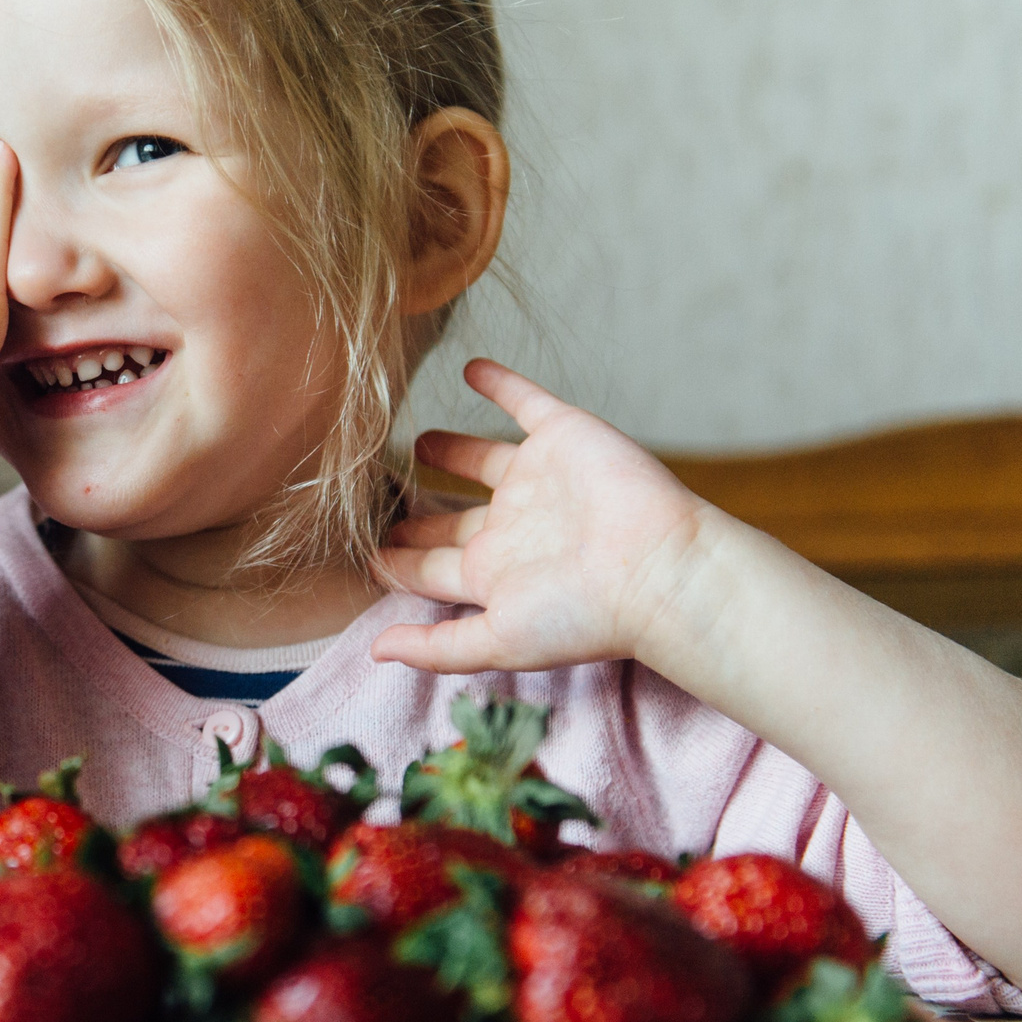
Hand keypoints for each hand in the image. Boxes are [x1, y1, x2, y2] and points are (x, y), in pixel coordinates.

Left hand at [370, 359, 717, 674]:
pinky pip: (525, 402)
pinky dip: (500, 384)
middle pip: (452, 518)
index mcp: (493, 574)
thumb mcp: (496, 641)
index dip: (399, 562)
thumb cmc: (582, 613)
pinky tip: (470, 368)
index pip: (432, 568)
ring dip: (451, 450)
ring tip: (418, 441)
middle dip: (418, 513)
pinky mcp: (562, 436)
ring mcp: (537, 480)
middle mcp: (513, 527)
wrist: (655, 565)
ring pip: (481, 460)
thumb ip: (436, 647)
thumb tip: (373, 653)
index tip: (366, 555)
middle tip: (378, 499)